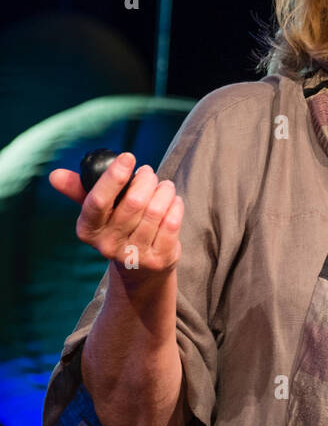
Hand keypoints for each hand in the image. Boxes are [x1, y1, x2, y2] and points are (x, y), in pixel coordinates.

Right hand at [49, 151, 183, 278]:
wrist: (139, 268)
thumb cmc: (116, 226)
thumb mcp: (96, 210)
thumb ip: (78, 190)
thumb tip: (55, 175)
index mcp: (88, 229)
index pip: (97, 201)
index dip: (114, 177)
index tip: (128, 156)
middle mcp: (108, 245)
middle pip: (134, 202)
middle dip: (146, 180)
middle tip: (148, 173)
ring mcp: (134, 255)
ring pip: (155, 210)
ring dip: (164, 190)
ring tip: (163, 186)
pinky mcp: (158, 260)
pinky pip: (172, 223)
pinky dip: (175, 205)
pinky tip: (172, 201)